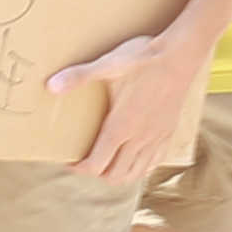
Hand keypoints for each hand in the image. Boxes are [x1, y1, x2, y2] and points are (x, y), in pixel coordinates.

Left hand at [47, 31, 208, 190]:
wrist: (181, 56)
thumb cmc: (144, 60)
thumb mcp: (108, 65)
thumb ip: (78, 77)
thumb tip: (50, 86)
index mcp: (121, 127)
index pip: (97, 164)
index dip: (80, 168)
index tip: (71, 160)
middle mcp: (139, 139)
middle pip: (115, 175)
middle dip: (97, 173)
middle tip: (86, 160)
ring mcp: (156, 138)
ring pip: (136, 173)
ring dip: (119, 174)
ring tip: (107, 163)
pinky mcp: (169, 133)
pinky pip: (155, 162)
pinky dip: (141, 167)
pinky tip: (134, 156)